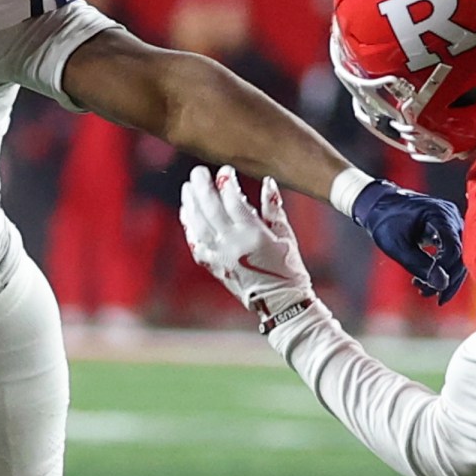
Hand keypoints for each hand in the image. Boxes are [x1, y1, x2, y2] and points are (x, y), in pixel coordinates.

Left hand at [180, 166, 315, 331]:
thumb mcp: (286, 236)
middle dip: (203, 188)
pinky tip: (186, 213)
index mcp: (254, 235)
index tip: (225, 171)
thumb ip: (274, 208)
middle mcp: (233, 245)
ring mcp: (220, 256)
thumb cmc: (288, 268)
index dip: (227, 183)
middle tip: (198, 172)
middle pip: (211, 210)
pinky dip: (190, 227)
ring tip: (187, 188)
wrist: (280, 304)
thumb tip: (268, 181)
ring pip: (199, 225)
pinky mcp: (214, 267)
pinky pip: (196, 244)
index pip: (234, 202)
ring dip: (191, 204)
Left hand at [351, 180, 465, 304]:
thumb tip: (441, 284)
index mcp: (440, 215)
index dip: (446, 272)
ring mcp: (450, 222)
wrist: (378, 204)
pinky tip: (425, 279)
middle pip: (461, 254)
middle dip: (446, 279)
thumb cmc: (385, 220)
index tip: (433, 288)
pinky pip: (451, 251)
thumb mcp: (398, 245)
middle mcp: (451, 216)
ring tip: (422, 289)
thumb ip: (419, 264)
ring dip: (443, 276)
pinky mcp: (446, 229)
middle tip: (428, 294)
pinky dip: (440, 267)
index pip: (455, 249)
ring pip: (458, 255)